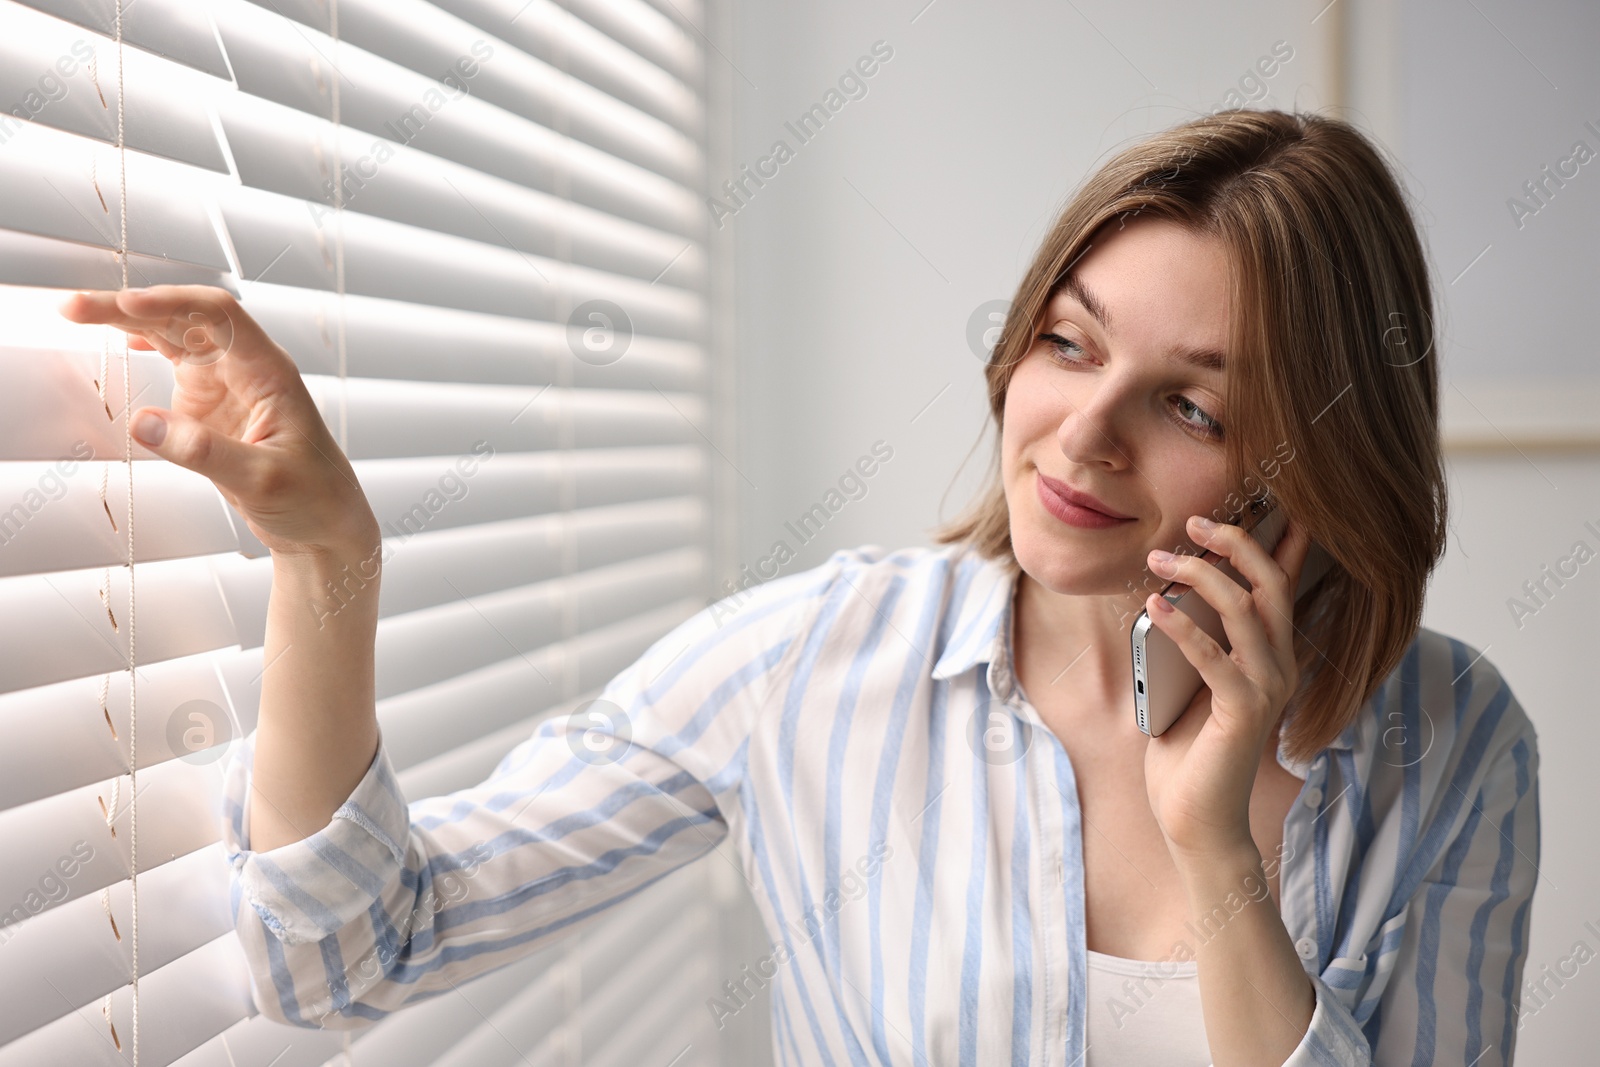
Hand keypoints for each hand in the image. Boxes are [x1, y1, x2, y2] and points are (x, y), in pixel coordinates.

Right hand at [59, 285, 379, 558]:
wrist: (326, 525)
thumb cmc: (314, 497)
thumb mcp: (262, 480)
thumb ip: (203, 452)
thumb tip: (141, 424)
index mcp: (270, 372)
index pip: (220, 316)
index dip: (171, 302)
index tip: (125, 305)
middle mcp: (247, 367)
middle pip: (186, 317)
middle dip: (131, 306)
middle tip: (74, 308)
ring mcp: (228, 382)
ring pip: (174, 333)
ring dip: (128, 320)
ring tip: (77, 313)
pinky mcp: (211, 403)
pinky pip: (174, 359)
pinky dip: (145, 344)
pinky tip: (120, 339)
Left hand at [1140, 512, 1314, 861]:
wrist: (1196, 822)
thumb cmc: (1188, 754)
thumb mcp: (1184, 683)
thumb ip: (1187, 642)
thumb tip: (1162, 593)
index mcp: (1270, 655)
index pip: (1282, 584)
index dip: (1277, 539)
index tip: (1259, 495)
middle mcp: (1280, 666)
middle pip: (1271, 583)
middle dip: (1237, 542)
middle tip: (1196, 519)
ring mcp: (1267, 689)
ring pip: (1246, 609)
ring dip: (1200, 576)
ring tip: (1161, 556)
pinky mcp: (1243, 713)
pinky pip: (1214, 657)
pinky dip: (1183, 627)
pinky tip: (1154, 605)